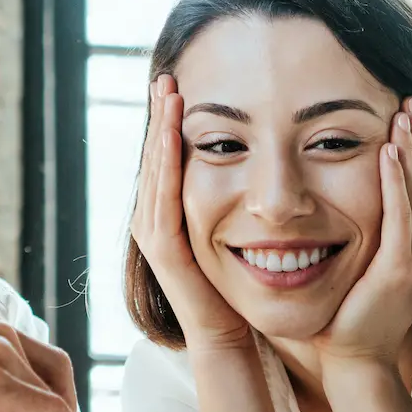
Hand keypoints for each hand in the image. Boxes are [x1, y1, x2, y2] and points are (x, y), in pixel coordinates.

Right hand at [130, 76, 252, 351]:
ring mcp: (154, 233)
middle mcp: (154, 218)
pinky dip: (166, 164)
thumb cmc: (238, 284)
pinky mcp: (163, 249)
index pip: (166, 157)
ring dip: (159, 131)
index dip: (170, 122)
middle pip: (154, 157)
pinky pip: (162, 198)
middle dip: (159, 116)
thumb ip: (234, 199)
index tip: (179, 85)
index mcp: (168, 212)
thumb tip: (258, 159)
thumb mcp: (234, 229)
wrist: (230, 334)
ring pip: (154, 171)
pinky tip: (172, 136)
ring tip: (167, 94)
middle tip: (167, 77)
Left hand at [315, 97, 411, 370]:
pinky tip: (391, 151)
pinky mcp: (401, 269)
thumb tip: (358, 201)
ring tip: (404, 113)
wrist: (355, 359)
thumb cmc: (351, 313)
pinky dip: (397, 180)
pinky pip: (401, 214)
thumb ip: (372, 232)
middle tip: (410, 100)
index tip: (409, 116)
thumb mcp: (367, 263)